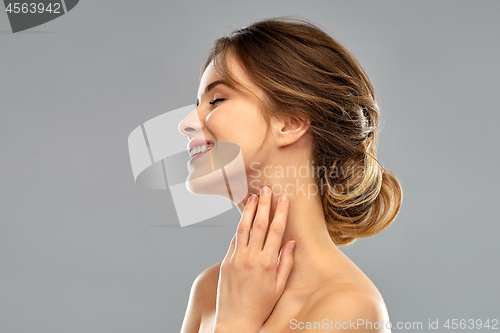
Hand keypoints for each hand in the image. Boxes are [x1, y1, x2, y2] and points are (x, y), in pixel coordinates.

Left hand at [213, 185, 295, 331]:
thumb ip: (286, 263)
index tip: (283, 198)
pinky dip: (240, 227)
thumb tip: (291, 242)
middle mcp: (251, 258)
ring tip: (253, 195)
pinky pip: (234, 240)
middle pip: (259, 224)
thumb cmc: (261, 306)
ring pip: (243, 228)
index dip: (280, 212)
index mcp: (267, 263)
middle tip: (266, 188)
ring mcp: (236, 258)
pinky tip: (244, 217)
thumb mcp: (280, 287)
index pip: (276, 230)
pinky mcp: (226, 262)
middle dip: (264, 204)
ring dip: (249, 210)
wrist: (236, 320)